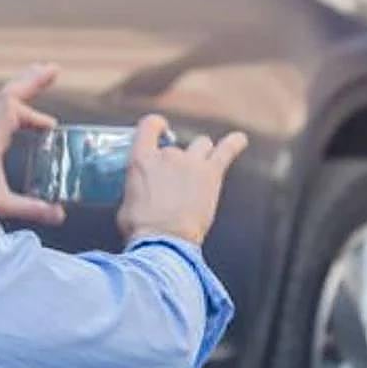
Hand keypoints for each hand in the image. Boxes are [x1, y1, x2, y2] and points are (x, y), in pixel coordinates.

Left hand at [0, 63, 65, 226]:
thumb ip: (31, 209)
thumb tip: (59, 213)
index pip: (10, 103)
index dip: (31, 85)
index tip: (52, 75)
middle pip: (6, 96)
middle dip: (29, 80)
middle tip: (52, 69)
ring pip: (2, 106)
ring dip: (23, 94)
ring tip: (43, 86)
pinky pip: (1, 119)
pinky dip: (18, 113)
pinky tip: (31, 124)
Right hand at [116, 115, 248, 246]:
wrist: (164, 242)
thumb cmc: (142, 229)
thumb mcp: (126, 203)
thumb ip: (137, 187)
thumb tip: (142, 191)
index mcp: (142, 160)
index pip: (149, 125)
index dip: (156, 127)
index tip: (160, 131)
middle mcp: (167, 154)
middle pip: (177, 145)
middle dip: (177, 160)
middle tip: (176, 183)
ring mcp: (191, 163)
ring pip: (202, 145)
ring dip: (200, 155)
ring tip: (200, 171)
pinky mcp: (211, 174)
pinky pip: (226, 151)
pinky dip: (234, 143)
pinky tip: (240, 139)